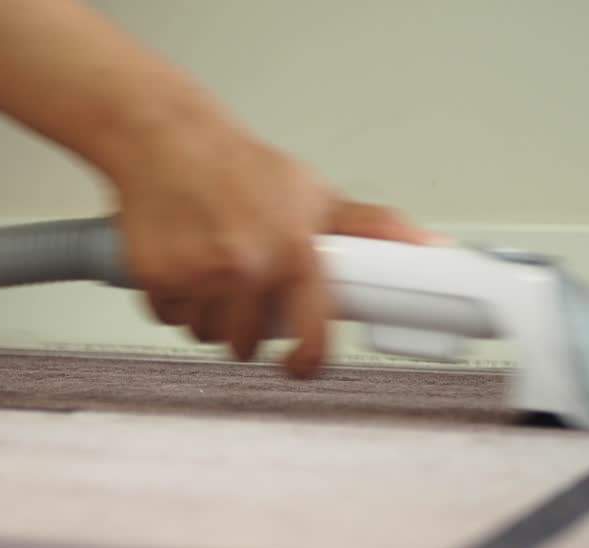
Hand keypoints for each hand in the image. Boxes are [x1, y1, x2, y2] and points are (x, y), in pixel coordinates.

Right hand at [113, 124, 437, 377]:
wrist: (167, 140)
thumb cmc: (240, 167)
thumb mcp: (314, 194)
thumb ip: (371, 229)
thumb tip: (432, 247)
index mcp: (294, 250)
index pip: (311, 334)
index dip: (306, 361)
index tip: (301, 366)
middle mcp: (247, 266)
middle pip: (246, 344)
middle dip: (246, 327)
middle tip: (246, 293)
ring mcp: (198, 274)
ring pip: (205, 333)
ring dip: (208, 316)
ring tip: (213, 271)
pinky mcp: (157, 277)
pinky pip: (168, 317)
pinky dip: (173, 300)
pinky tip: (182, 263)